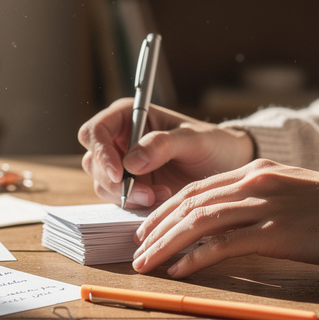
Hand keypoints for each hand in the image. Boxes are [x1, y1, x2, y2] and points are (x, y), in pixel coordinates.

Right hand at [78, 98, 255, 206]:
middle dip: (114, 181)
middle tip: (146, 194)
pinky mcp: (129, 187)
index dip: (101, 152)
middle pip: (93, 161)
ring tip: (161, 195)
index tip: (120, 174)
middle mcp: (119, 139)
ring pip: (102, 184)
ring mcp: (122, 165)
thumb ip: (163, 145)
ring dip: (126, 196)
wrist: (225, 165)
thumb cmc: (211, 142)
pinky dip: (134, 204)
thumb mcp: (193, 139)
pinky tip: (160, 200)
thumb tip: (131, 162)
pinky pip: (117, 199)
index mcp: (128, 116)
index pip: (95, 131)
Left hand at [131, 159, 318, 277]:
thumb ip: (259, 204)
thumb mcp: (293, 196)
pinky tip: (178, 269)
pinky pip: (224, 245)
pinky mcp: (277, 233)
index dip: (166, 209)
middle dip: (156, 227)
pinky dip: (195, 257)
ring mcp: (266, 206)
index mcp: (258, 171)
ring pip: (198, 221)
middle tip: (135, 248)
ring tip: (145, 262)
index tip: (146, 227)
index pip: (198, 188)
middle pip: (189, 202)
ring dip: (165, 243)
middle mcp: (256, 183)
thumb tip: (228, 230)